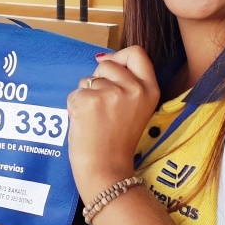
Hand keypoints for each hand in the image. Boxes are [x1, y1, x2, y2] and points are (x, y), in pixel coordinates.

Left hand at [66, 46, 159, 202]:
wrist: (107, 170)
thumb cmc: (117, 142)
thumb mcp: (136, 109)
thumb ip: (126, 83)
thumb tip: (102, 58)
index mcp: (150, 90)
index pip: (137, 53)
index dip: (120, 57)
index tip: (112, 71)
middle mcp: (134, 89)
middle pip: (107, 64)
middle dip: (98, 80)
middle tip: (104, 109)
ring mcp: (111, 94)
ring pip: (88, 79)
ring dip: (86, 96)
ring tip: (95, 120)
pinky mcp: (88, 101)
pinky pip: (75, 93)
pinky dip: (74, 107)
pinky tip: (85, 124)